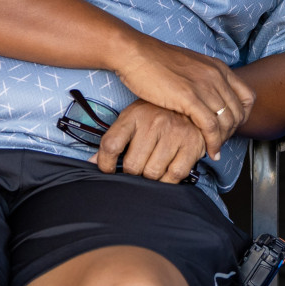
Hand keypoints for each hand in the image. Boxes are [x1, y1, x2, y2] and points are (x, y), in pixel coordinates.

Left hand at [92, 100, 206, 181]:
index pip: (111, 145)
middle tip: (137, 168)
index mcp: (135, 115)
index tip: (108, 169)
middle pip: (132, 165)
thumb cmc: (156, 115)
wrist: (190, 105)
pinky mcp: (192, 144)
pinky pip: (174, 175)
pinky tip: (166, 172)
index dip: (105, 164)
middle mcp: (154, 122)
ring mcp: (175, 133)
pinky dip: (168, 181)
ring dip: (150, 177)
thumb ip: (114, 140)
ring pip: (152, 172)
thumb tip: (92, 163)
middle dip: (132, 172)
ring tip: (152, 168)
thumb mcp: (132, 120)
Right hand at [109, 33, 254, 158]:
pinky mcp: (189, 97)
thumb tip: (209, 98)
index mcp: (218, 67)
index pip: (248, 96)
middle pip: (239, 112)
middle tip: (221, 143)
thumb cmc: (156, 62)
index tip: (231, 128)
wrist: (136, 54)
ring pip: (227, 121)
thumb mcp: (191, 67)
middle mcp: (216, 75)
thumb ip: (204, 80)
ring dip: (223, 140)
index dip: (243, 116)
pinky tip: (209, 151)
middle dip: (232, 132)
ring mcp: (204, 85)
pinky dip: (213, 142)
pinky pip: (211, 126)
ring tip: (214, 149)